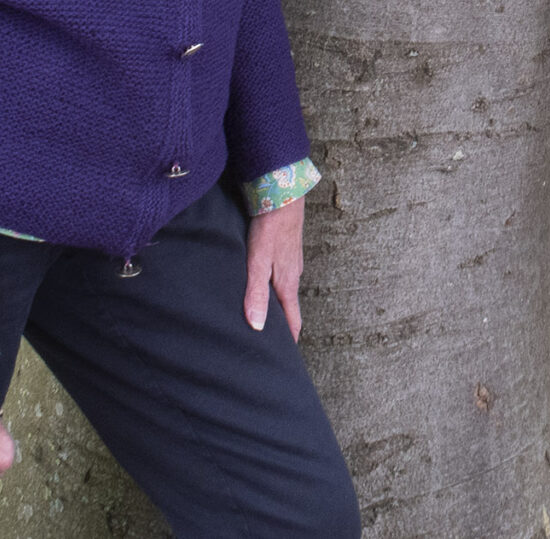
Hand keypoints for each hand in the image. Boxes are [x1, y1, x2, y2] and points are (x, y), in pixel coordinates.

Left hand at [245, 197, 305, 337]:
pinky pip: (283, 273)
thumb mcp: (258, 261)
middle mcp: (293, 274)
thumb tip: (257, 327)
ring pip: (285, 289)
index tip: (285, 358)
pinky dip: (275, 283)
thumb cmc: (270, 227)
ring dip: (278, 303)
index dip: (289, 340)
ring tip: (265, 313)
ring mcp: (292, 260)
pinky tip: (265, 279)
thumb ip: (256, 293)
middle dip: (283, 324)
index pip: (292, 320)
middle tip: (272, 340)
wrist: (283, 192)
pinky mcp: (287, 247)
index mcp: (287, 283)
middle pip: (289, 307)